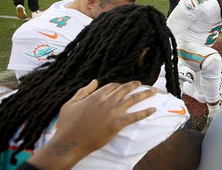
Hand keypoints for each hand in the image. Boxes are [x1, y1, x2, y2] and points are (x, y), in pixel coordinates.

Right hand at [28, 80, 156, 169]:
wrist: (70, 142)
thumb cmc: (67, 124)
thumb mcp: (70, 103)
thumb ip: (83, 91)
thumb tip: (94, 81)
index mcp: (95, 96)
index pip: (112, 86)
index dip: (120, 85)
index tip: (125, 86)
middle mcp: (106, 101)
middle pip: (125, 89)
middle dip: (135, 85)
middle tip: (142, 84)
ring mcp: (113, 112)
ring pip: (133, 99)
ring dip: (146, 94)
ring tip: (154, 91)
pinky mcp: (118, 124)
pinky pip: (136, 116)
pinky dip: (146, 112)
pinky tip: (154, 109)